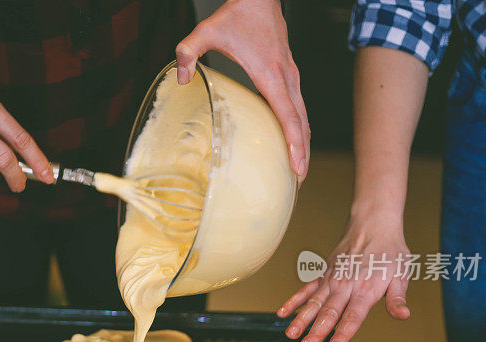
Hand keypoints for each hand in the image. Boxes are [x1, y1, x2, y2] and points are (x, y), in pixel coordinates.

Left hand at [176, 0, 309, 183]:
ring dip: (304, 141)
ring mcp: (291, 74)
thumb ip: (188, 52)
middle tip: (298, 180)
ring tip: (298, 167)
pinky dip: (299, 126)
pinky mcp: (289, 72)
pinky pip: (298, 105)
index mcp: (270, 73)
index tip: (298, 166)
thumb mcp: (206, 31)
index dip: (295, 143)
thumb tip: (181, 77)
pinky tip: (292, 139)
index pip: (288, 115)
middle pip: (302, 122)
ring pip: (303, 114)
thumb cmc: (237, 12)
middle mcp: (286, 77)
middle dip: (303, 153)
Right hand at [277, 214, 410, 341]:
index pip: (352, 317)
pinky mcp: (324, 274)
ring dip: (301, 319)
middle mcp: (345, 286)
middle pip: (328, 313)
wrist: (372, 224)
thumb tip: (403, 315)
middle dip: (315, 332)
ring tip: (291, 334)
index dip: (342, 334)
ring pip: (313, 303)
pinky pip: (306, 289)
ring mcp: (331, 280)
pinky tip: (284, 313)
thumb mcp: (401, 274)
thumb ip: (397, 298)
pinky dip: (294, 301)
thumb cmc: (389, 249)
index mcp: (365, 289)